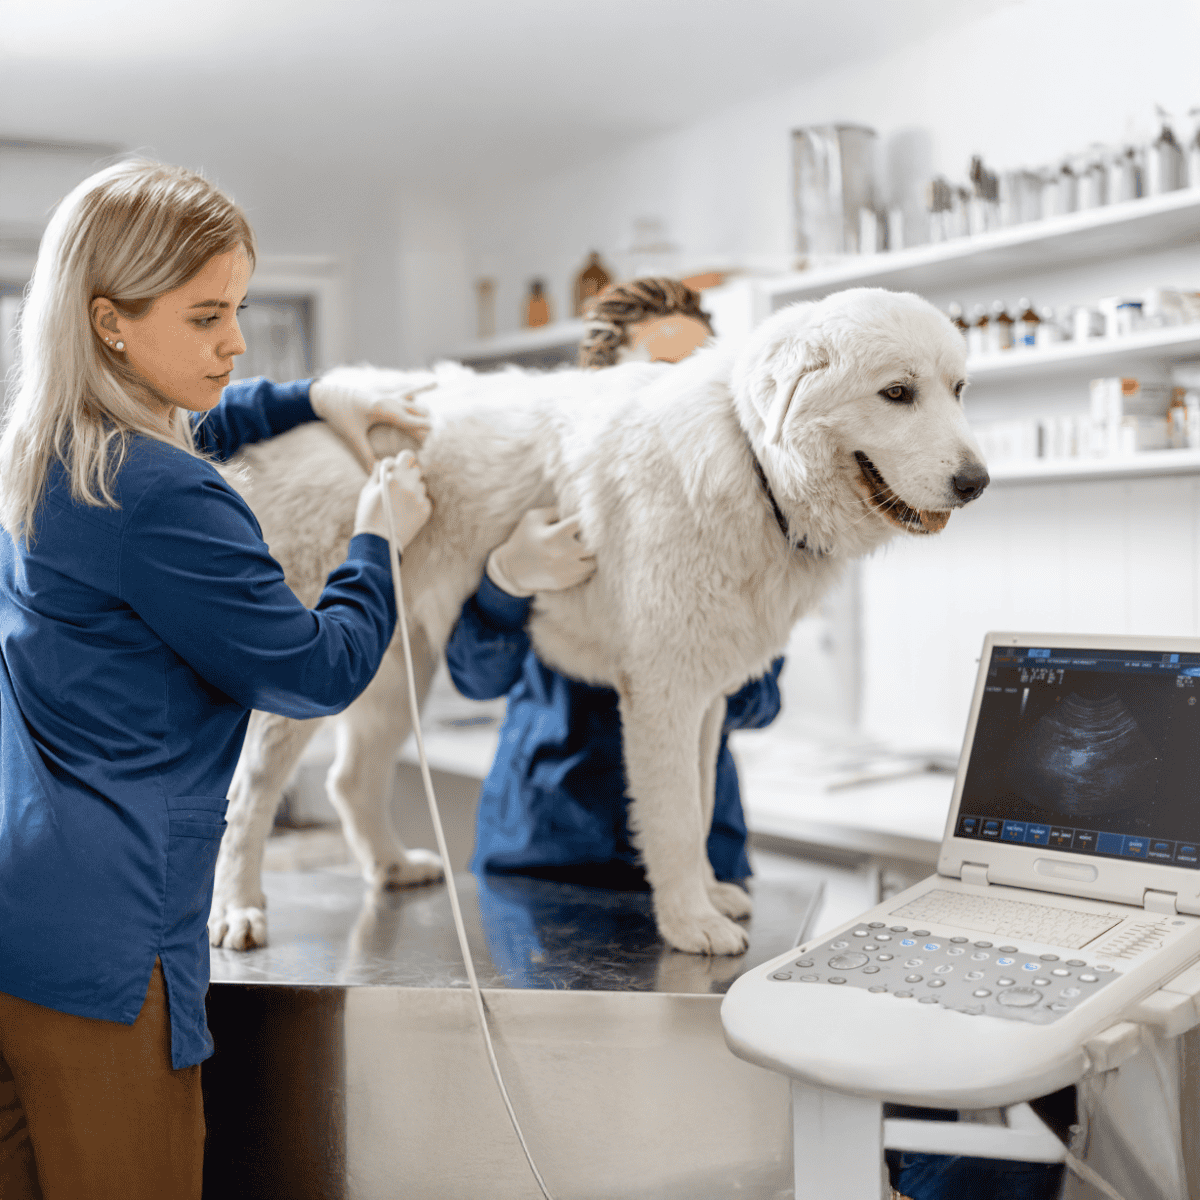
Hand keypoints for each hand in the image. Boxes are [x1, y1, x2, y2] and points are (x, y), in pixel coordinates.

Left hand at [310, 367, 433, 470]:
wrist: (326, 394)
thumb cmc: (339, 414)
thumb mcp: (351, 435)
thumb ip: (364, 454)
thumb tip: (374, 471)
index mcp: (382, 408)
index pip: (409, 421)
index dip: (424, 429)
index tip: (439, 437)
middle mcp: (389, 400)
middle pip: (416, 413)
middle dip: (430, 426)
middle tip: (444, 438)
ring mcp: (389, 396)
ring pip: (415, 404)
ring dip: (427, 414)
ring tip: (441, 426)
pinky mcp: (386, 395)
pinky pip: (408, 391)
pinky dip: (421, 388)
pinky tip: (436, 383)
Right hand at [353, 452, 431, 547]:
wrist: (378, 542)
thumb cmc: (368, 515)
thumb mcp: (367, 492)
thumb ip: (377, 474)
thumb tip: (382, 462)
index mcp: (393, 478)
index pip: (407, 456)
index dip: (404, 459)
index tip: (402, 464)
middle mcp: (408, 486)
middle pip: (416, 470)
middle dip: (408, 475)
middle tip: (400, 484)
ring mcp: (418, 499)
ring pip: (421, 486)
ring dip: (413, 490)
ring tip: (400, 503)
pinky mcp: (425, 511)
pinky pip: (424, 500)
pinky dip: (417, 504)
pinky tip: (406, 512)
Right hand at [486, 508, 595, 596]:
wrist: (511, 569)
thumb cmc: (523, 539)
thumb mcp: (533, 518)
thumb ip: (556, 510)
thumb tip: (576, 508)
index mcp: (556, 535)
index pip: (584, 522)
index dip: (590, 517)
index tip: (590, 516)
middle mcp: (564, 553)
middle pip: (595, 544)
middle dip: (594, 538)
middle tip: (591, 535)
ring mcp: (566, 570)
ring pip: (594, 561)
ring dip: (592, 554)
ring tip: (585, 548)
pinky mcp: (566, 582)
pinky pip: (587, 573)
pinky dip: (586, 565)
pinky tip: (579, 559)